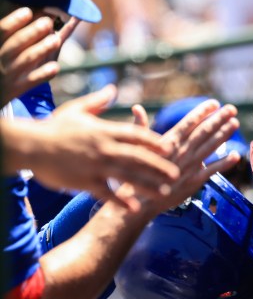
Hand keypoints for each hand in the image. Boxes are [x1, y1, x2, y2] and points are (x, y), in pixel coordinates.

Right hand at [0, 8, 60, 104]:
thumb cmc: (3, 59)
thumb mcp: (4, 43)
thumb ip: (17, 31)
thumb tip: (40, 11)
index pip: (2, 30)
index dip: (14, 20)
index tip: (28, 11)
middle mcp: (1, 57)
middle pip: (16, 44)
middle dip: (32, 32)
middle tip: (48, 22)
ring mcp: (9, 73)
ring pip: (26, 60)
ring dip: (41, 49)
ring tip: (56, 40)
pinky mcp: (18, 87)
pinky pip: (32, 81)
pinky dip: (43, 74)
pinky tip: (56, 67)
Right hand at [8, 85, 181, 209]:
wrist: (30, 145)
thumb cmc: (53, 127)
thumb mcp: (76, 110)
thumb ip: (98, 102)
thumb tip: (112, 90)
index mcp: (105, 130)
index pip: (136, 135)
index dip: (154, 142)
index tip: (170, 147)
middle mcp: (104, 147)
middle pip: (138, 157)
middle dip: (159, 166)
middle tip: (176, 174)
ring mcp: (95, 165)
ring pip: (128, 176)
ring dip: (148, 185)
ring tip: (164, 192)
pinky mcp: (84, 181)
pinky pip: (106, 192)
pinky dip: (121, 200)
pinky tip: (134, 208)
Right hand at [118, 99, 241, 215]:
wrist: (141, 200)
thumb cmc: (137, 173)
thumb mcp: (138, 148)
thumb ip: (141, 127)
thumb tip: (137, 108)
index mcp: (169, 141)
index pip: (189, 122)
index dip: (203, 111)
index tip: (215, 103)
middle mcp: (182, 151)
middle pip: (204, 131)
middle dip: (219, 118)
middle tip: (232, 109)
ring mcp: (190, 166)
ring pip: (210, 146)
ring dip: (224, 134)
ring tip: (235, 123)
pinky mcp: (194, 181)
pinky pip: (213, 170)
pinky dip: (225, 162)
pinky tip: (235, 155)